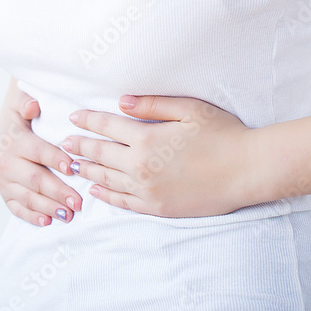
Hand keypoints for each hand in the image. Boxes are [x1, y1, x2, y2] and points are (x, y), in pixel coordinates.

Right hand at [0, 83, 82, 226]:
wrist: (8, 130)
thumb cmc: (23, 117)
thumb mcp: (21, 101)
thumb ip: (26, 102)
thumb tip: (32, 106)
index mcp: (15, 140)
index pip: (37, 151)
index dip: (54, 159)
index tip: (72, 167)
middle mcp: (7, 162)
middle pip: (34, 179)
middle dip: (57, 191)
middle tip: (78, 202)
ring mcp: (5, 180)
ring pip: (28, 197)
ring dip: (48, 207)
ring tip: (68, 215)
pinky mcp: (6, 194)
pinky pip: (17, 209)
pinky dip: (32, 216)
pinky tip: (47, 221)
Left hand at [59, 94, 258, 217]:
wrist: (247, 170)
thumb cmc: (221, 134)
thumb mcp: (187, 109)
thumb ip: (151, 105)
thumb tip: (121, 102)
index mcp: (146, 139)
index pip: (107, 126)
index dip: (88, 121)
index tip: (73, 117)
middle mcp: (141, 167)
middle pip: (101, 154)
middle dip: (80, 146)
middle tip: (64, 143)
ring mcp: (148, 191)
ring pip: (108, 180)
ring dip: (88, 170)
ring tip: (72, 165)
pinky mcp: (159, 208)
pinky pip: (124, 202)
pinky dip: (107, 196)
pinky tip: (97, 190)